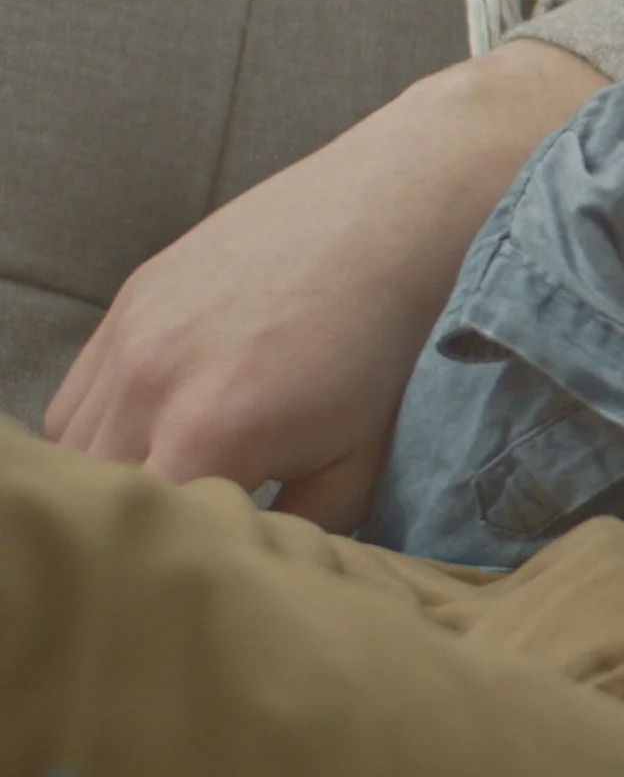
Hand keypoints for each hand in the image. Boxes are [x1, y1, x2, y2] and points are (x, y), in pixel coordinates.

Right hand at [43, 36, 605, 527]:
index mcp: (212, 430)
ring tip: (174, 481)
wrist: (394, 213)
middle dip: (145, 520)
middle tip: (195, 528)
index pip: (155, 530)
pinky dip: (101, 426)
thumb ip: (301, 526)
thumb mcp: (362, 457)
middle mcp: (151, 382)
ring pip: (75, 448)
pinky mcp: (128, 300)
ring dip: (114, 475)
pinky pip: (76, 395)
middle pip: (105, 493)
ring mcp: (130, 334)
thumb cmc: (391, 343)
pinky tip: (156, 430)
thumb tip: (259, 559)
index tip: (210, 564)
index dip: (180, 556)